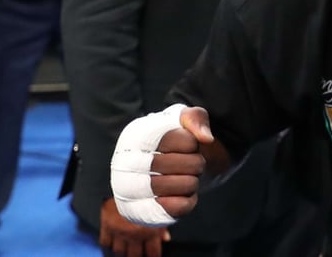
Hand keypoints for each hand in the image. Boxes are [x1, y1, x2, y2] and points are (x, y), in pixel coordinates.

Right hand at [99, 197, 169, 256]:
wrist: (125, 181)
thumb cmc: (145, 192)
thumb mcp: (159, 207)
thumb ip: (162, 223)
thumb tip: (166, 238)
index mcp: (150, 230)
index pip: (153, 252)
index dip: (154, 256)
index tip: (154, 256)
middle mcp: (134, 234)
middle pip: (134, 255)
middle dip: (138, 256)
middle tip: (139, 254)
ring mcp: (119, 231)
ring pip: (119, 251)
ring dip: (123, 252)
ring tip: (127, 251)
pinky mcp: (106, 225)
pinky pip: (105, 242)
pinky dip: (109, 244)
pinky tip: (114, 243)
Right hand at [110, 105, 212, 225]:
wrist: (161, 167)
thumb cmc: (173, 139)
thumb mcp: (184, 119)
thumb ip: (195, 118)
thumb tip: (206, 139)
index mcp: (136, 136)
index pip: (184, 140)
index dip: (193, 144)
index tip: (186, 144)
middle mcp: (125, 164)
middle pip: (186, 165)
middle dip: (196, 163)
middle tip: (190, 162)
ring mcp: (129, 191)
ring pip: (185, 186)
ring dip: (193, 181)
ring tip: (183, 176)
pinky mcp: (140, 213)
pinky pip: (180, 207)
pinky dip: (189, 199)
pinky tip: (180, 193)